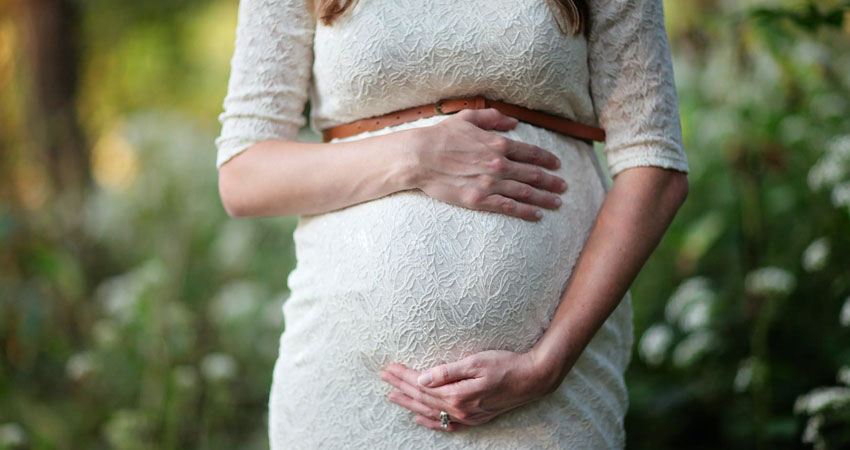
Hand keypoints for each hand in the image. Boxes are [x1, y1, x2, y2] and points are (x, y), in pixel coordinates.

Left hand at [379, 349, 557, 431]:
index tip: (389, 367)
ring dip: (410, 403)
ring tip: (392, 396)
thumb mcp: (475, 362)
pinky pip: (446, 424)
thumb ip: (447, 372)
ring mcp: (467, 416)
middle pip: (423, 398)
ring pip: (430, 411)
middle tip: (384, 377)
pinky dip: (430, 422)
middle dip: (401, 387)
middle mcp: (459, 409)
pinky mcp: (475, 418)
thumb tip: (422, 378)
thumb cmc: (505, 365)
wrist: (531, 379)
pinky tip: (419, 418)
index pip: (422, 384)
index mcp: (457, 394)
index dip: (404, 375)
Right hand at [408, 108, 567, 221]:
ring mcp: (491, 184)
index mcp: (497, 144)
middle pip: (533, 174)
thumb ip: (492, 118)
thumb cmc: (440, 137)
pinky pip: (509, 207)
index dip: (547, 159)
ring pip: (525, 192)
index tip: (557, 165)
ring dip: (545, 198)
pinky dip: (526, 211)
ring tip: (558, 203)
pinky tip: (537, 215)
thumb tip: (513, 122)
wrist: (420, 157)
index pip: (530, 153)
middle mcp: (499, 164)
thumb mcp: (467, 118)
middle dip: (552, 181)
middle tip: (564, 187)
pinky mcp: (480, 200)